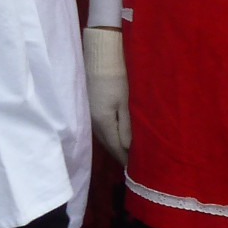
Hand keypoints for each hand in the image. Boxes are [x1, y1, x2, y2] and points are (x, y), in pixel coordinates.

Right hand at [84, 26, 130, 164]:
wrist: (101, 56)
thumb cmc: (118, 78)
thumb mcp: (127, 103)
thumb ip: (127, 127)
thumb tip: (127, 149)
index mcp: (103, 121)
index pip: (115, 147)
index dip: (126, 160)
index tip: (137, 171)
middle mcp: (94, 120)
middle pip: (108, 144)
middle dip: (120, 155)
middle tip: (135, 166)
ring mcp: (90, 113)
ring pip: (104, 136)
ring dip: (115, 146)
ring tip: (128, 154)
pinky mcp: (91, 106)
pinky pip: (101, 128)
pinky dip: (110, 135)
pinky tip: (118, 136)